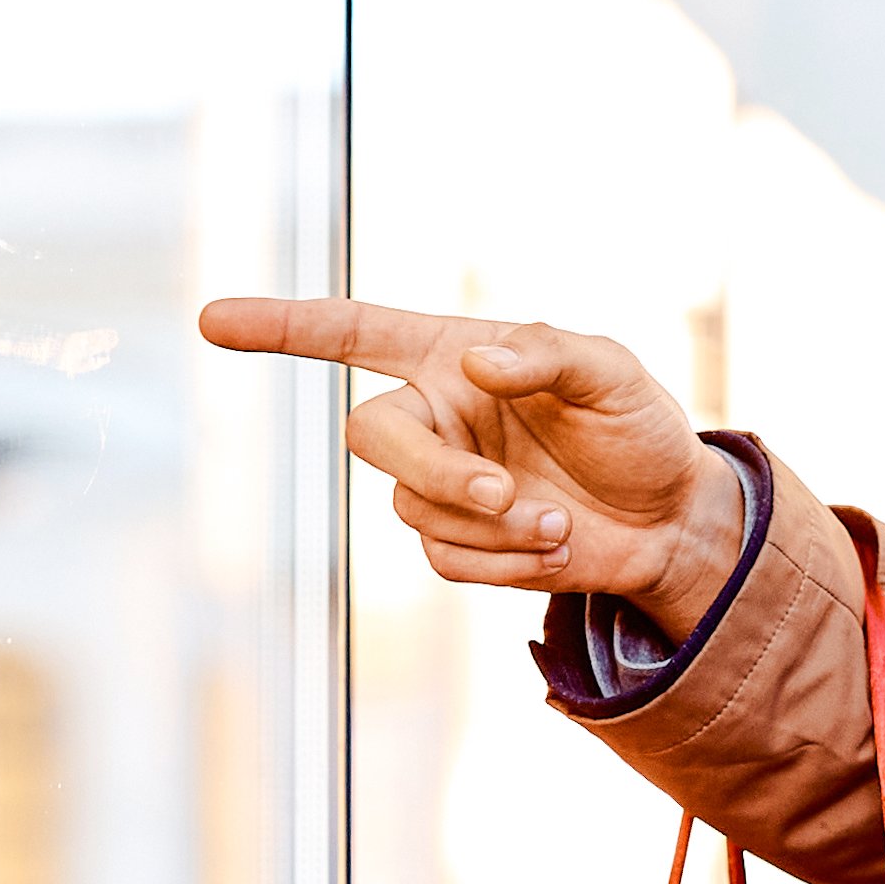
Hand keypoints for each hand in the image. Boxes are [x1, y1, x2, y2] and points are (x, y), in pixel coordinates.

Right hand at [197, 295, 740, 630]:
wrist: (671, 518)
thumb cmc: (639, 427)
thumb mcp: (610, 372)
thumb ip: (546, 353)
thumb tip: (475, 365)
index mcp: (452, 356)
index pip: (351, 333)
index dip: (282, 328)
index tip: (213, 321)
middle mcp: (434, 417)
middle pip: (369, 437)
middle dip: (435, 470)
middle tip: (503, 494)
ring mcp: (442, 485)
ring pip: (414, 510)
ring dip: (494, 526)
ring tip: (560, 524)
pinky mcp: (460, 546)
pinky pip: (446, 560)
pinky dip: (505, 562)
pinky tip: (556, 548)